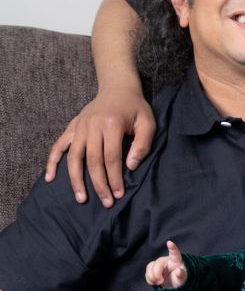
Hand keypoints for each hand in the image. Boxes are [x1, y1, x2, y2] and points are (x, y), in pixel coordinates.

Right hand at [44, 88, 155, 206]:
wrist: (117, 88)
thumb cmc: (135, 108)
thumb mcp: (147, 122)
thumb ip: (142, 144)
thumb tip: (131, 166)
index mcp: (112, 124)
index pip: (111, 158)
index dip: (114, 178)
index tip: (118, 194)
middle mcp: (92, 126)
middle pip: (92, 161)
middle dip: (99, 184)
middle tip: (105, 202)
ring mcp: (79, 126)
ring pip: (74, 157)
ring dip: (76, 179)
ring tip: (81, 198)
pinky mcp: (72, 127)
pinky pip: (58, 146)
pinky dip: (52, 162)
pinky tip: (50, 178)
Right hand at [145, 240, 186, 287]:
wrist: (173, 284)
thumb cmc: (179, 278)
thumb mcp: (182, 278)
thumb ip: (181, 274)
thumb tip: (179, 270)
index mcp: (176, 260)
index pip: (174, 252)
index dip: (172, 247)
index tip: (169, 242)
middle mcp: (166, 260)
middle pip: (158, 263)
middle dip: (157, 273)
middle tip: (161, 281)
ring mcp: (159, 264)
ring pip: (150, 266)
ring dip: (152, 276)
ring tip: (158, 283)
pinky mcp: (152, 269)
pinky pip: (147, 272)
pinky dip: (150, 279)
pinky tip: (155, 283)